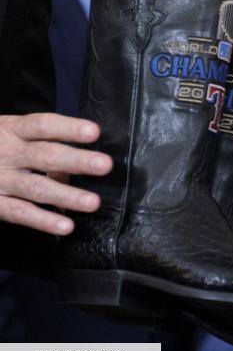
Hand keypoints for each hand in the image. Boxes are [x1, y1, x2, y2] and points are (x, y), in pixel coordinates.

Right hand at [0, 113, 111, 234]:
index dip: (68, 128)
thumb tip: (80, 163)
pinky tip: (65, 226)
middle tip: (104, 165)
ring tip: (92, 203)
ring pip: (35, 188)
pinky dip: (43, 220)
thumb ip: (44, 145)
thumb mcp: (12, 134)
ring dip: (66, 196)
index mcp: (12, 130)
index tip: (94, 132)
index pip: (43, 125)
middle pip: (44, 155)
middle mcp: (6, 153)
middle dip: (76, 161)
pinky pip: (19, 212)